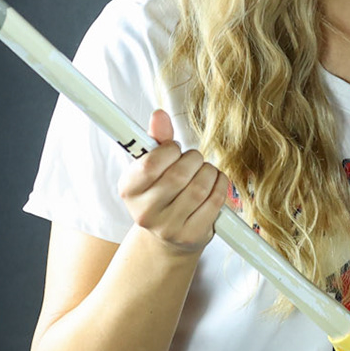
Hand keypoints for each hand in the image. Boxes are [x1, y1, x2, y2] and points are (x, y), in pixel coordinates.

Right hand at [117, 109, 222, 256]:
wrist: (169, 234)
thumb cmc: (162, 190)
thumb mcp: (152, 166)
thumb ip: (157, 139)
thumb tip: (159, 114)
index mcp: (129, 190)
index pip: (150, 164)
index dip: (169, 150)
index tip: (174, 149)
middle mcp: (144, 213)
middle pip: (179, 175)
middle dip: (193, 159)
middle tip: (193, 160)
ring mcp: (168, 227)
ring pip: (200, 187)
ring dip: (209, 171)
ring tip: (204, 171)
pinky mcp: (192, 235)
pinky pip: (215, 201)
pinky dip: (220, 185)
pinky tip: (214, 183)